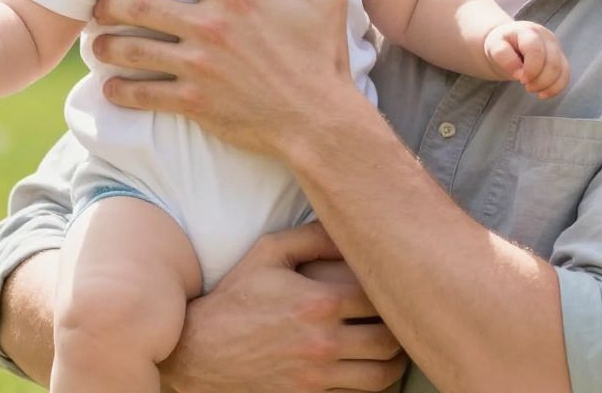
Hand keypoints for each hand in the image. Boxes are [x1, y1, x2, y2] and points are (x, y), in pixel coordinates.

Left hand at [91, 0, 361, 156]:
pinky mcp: (194, 102)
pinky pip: (144, 94)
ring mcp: (198, 67)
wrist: (318, 121)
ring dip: (107, 46)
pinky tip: (110, 89)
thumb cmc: (322, 60)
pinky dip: (120, 92)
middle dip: (109, 3)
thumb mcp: (328, 0)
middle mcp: (210, 27)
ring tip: (97, 44)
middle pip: (139, 6)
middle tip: (98, 4)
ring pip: (133, 51)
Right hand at [161, 223, 405, 392]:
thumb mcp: (268, 253)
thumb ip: (312, 236)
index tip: (393, 285)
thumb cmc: (236, 297)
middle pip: (389, 341)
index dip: (392, 290)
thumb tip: (350, 224)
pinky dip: (371, 386)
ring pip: (381, 376)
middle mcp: (323, 342)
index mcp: (318, 302)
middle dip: (400, 329)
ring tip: (391, 349)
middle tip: (400, 319)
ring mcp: (317, 377)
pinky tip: (367, 369)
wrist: (200, 350)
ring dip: (393, 362)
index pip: (380, 296)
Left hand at [484, 21, 568, 98]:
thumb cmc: (501, 44)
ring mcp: (556, 48)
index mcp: (529, 31)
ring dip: (547, 86)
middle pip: (552, 64)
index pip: (536, 51)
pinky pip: (565, 77)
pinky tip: (542, 94)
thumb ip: (503, 56)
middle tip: (525, 85)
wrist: (508, 42)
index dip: (530, 69)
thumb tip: (519, 73)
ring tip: (531, 88)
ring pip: (561, 71)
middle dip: (539, 81)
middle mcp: (547, 37)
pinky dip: (555, 89)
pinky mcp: (561, 59)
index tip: (519, 79)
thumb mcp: (494, 46)